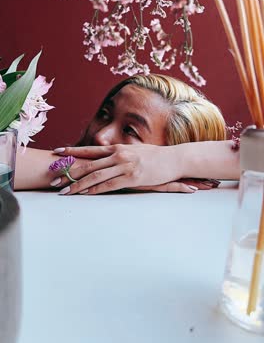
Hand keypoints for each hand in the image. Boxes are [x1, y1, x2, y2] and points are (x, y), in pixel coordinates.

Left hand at [50, 144, 219, 194]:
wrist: (174, 159)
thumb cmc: (155, 157)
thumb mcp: (135, 151)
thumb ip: (120, 154)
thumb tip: (108, 157)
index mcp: (117, 148)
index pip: (90, 149)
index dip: (72, 151)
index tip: (56, 153)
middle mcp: (118, 155)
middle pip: (88, 163)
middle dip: (69, 172)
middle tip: (54, 179)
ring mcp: (124, 165)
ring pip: (95, 175)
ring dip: (78, 184)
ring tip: (64, 191)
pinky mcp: (132, 178)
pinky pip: (108, 185)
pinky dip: (94, 190)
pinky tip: (85, 194)